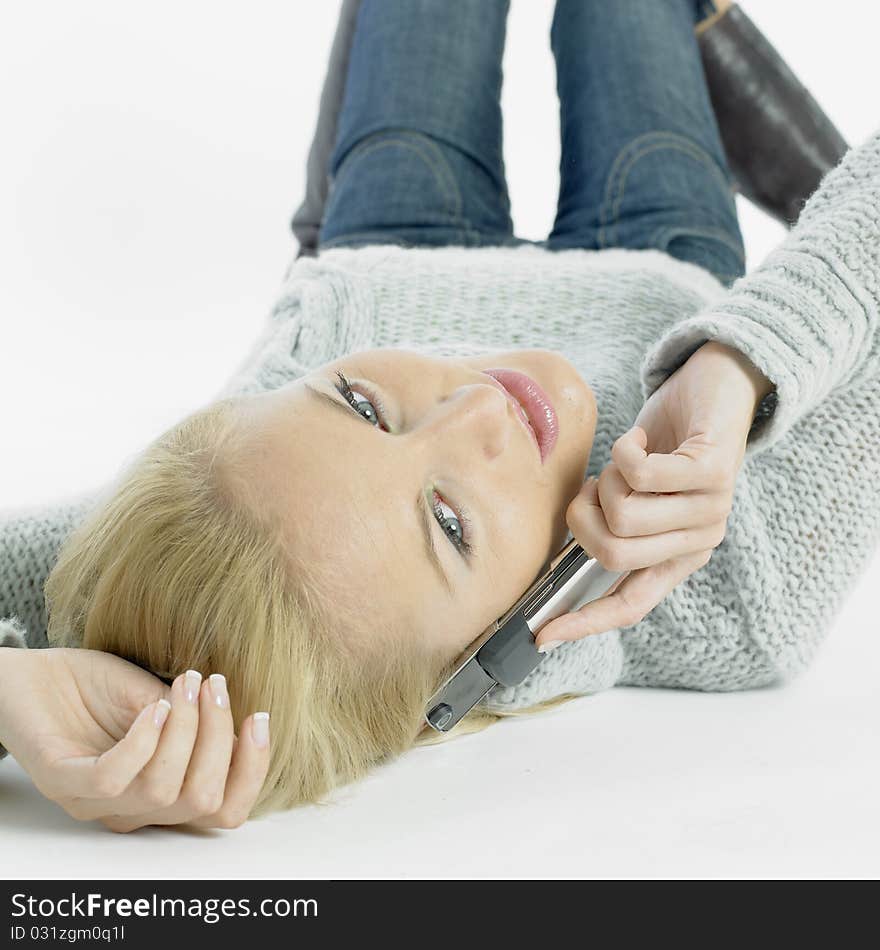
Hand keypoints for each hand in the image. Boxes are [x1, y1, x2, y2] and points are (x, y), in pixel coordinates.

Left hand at [0, 646, 270, 831]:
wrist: (34, 674)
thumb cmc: (99, 688)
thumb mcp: (161, 700)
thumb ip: (196, 722)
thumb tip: (243, 723)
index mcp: (163, 793)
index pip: (224, 811)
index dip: (253, 770)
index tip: (258, 717)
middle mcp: (133, 809)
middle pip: (203, 802)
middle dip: (220, 739)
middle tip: (215, 686)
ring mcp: (97, 802)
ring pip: (164, 790)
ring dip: (186, 729)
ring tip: (186, 683)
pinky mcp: (63, 783)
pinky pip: (115, 778)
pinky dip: (144, 741)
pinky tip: (153, 706)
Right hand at [534, 340, 773, 648]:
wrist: (719, 388)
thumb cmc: (667, 442)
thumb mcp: (637, 493)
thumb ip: (617, 524)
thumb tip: (574, 543)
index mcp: (678, 556)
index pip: (631, 605)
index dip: (584, 622)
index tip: (541, 636)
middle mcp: (699, 540)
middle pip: (613, 555)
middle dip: (583, 517)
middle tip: (593, 488)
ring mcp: (712, 509)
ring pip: (623, 514)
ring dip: (606, 479)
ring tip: (625, 459)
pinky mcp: (713, 472)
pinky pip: (639, 473)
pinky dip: (623, 449)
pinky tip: (638, 439)